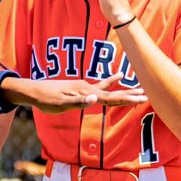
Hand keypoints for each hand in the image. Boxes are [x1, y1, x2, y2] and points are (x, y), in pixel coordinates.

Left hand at [0, 74, 147, 113]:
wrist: (33, 90)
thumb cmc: (46, 100)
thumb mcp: (61, 104)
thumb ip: (79, 102)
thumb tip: (96, 98)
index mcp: (86, 92)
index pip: (110, 98)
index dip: (127, 99)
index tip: (142, 99)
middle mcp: (88, 88)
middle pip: (113, 93)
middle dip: (130, 95)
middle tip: (147, 95)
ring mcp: (84, 86)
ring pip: (109, 88)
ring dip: (124, 89)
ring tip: (139, 86)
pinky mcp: (80, 87)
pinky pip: (100, 85)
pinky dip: (111, 82)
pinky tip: (117, 76)